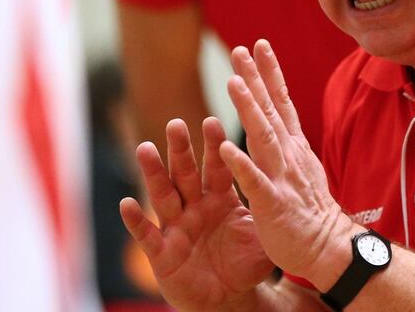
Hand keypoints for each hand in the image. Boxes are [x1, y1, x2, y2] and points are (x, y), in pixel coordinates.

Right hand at [120, 117, 273, 310]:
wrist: (228, 298)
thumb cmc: (244, 263)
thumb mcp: (261, 236)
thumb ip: (268, 209)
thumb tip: (288, 183)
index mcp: (219, 198)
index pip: (216, 167)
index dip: (214, 147)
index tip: (212, 121)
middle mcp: (194, 207)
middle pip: (185, 174)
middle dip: (180, 150)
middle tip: (176, 124)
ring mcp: (176, 228)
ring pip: (163, 196)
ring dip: (153, 174)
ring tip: (145, 149)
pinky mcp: (162, 253)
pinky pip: (147, 235)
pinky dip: (136, 220)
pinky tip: (126, 203)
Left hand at [219, 40, 355, 286]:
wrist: (328, 248)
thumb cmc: (311, 211)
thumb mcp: (303, 168)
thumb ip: (290, 143)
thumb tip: (283, 119)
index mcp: (293, 148)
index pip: (281, 103)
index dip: (270, 73)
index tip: (259, 45)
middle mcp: (289, 155)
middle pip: (271, 110)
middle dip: (256, 79)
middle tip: (240, 49)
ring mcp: (282, 178)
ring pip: (263, 138)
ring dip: (249, 109)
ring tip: (234, 83)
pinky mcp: (273, 203)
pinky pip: (254, 182)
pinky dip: (241, 164)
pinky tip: (227, 148)